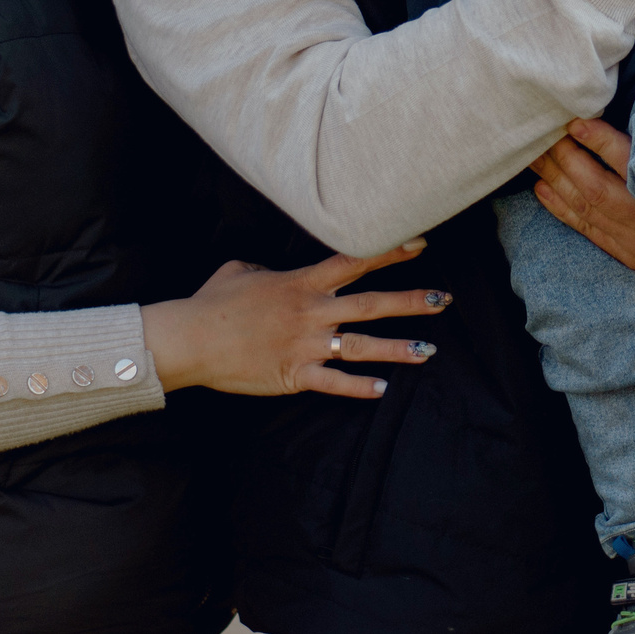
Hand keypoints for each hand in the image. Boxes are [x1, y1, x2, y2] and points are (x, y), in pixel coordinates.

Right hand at [143, 241, 448, 398]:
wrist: (190, 338)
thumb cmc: (213, 302)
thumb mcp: (240, 269)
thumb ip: (266, 268)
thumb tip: (272, 269)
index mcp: (301, 282)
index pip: (354, 261)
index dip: (390, 252)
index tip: (422, 244)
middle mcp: (311, 311)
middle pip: (371, 303)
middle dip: (411, 301)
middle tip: (444, 299)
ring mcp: (305, 345)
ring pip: (362, 345)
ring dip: (398, 348)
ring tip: (430, 351)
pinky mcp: (294, 374)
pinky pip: (334, 383)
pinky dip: (360, 387)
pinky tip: (383, 389)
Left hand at [531, 118, 634, 271]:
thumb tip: (606, 116)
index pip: (629, 162)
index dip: (599, 141)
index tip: (575, 122)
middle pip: (597, 187)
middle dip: (565, 159)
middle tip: (543, 136)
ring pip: (586, 207)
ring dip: (555, 179)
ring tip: (535, 156)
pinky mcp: (628, 255)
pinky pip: (586, 229)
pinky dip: (561, 207)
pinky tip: (543, 187)